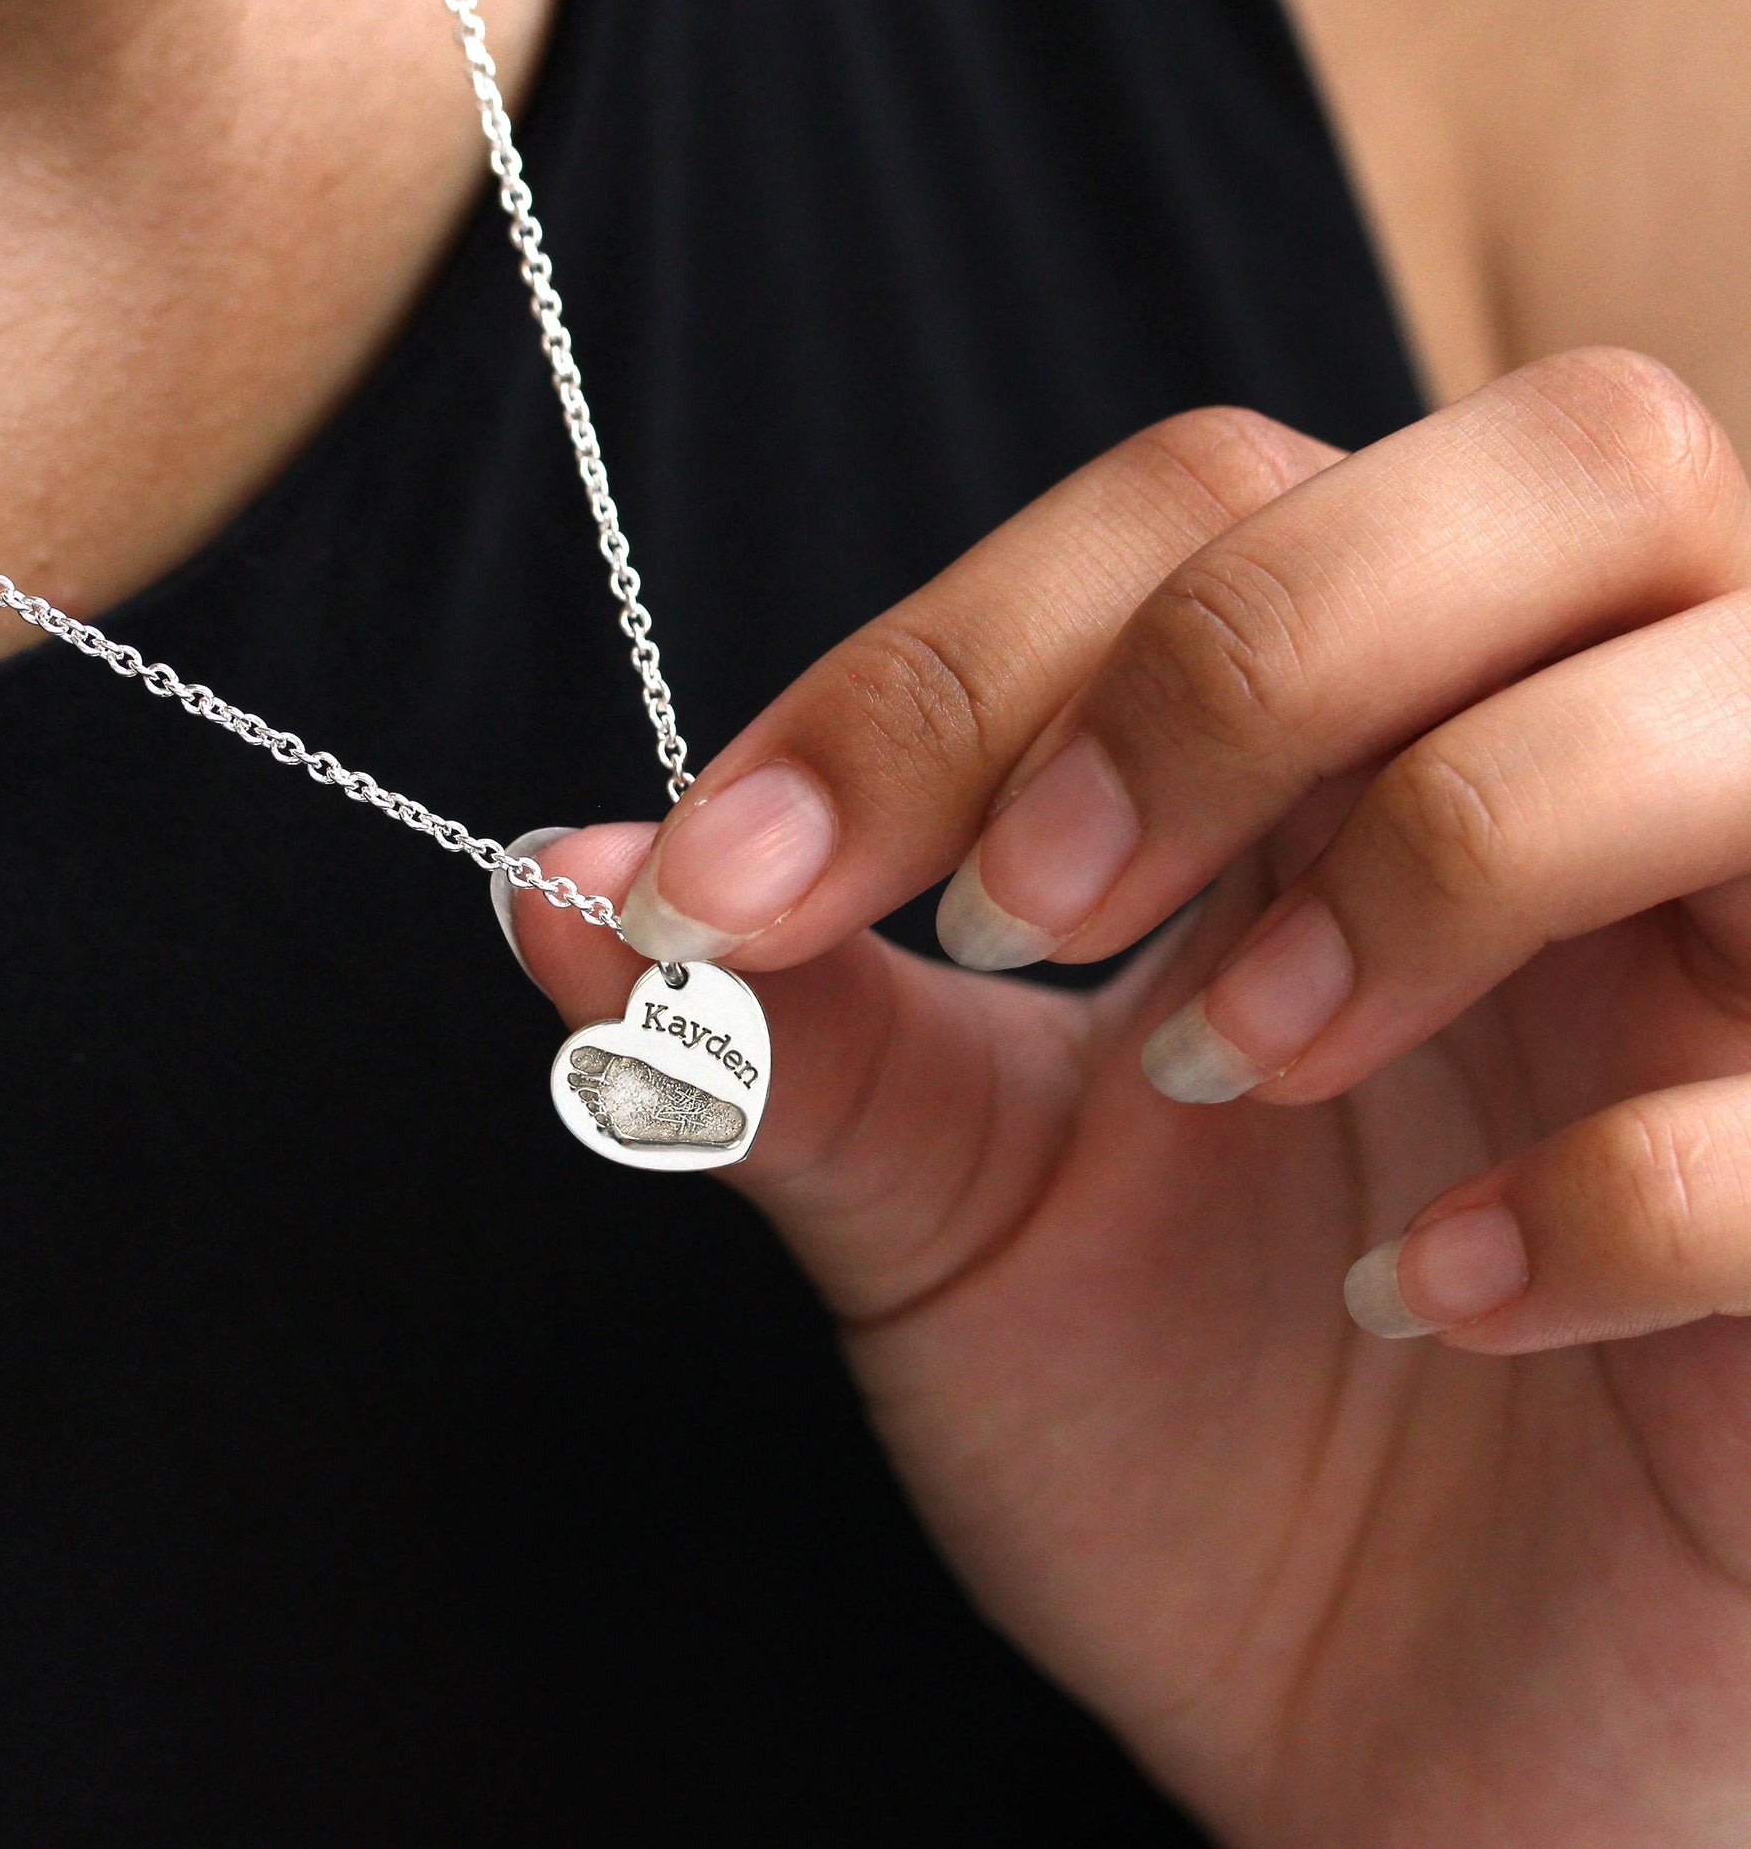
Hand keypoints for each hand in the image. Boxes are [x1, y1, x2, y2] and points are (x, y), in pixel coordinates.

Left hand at [510, 350, 1750, 1844]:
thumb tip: (552, 877)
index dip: (961, 656)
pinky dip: (1617, 1178)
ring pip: (1747, 696)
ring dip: (1444, 850)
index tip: (728, 881)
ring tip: (1223, 1060)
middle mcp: (1613, 794)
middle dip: (1254, 652)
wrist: (1381, 1742)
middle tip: (1032, 898)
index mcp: (1379, 750)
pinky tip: (1424, 1305)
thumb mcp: (957, 1214)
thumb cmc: (1194, 1453)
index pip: (1217, 507)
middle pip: (1569, 461)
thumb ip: (795, 1031)